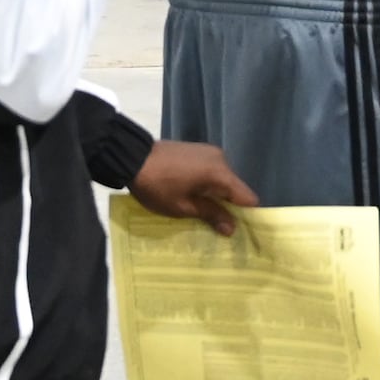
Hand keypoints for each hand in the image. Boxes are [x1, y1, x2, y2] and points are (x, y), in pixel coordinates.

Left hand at [131, 141, 256, 235]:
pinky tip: (194, 193)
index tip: (239, 230)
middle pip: (235, 188)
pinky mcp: (198, 150)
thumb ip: (211, 215)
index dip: (247, 215)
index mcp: (220, 173)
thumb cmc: (157, 186)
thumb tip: (232, 229)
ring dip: (216, 195)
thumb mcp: (183, 207)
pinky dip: (208, 184)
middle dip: (229, 206)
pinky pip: (212, 171)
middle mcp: (220, 159)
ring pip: (223, 180)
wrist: (132, 157)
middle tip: (216, 224)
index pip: (247, 197)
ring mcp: (209, 152)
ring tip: (202, 210)